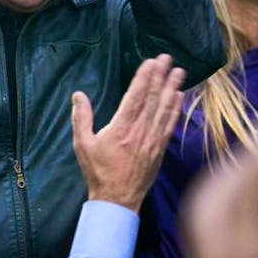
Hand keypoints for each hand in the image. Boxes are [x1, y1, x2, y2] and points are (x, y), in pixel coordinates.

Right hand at [71, 54, 184, 211]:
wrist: (117, 199)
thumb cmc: (98, 171)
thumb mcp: (82, 144)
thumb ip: (81, 118)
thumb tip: (78, 94)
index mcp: (121, 128)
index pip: (135, 96)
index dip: (144, 78)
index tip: (151, 62)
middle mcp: (140, 131)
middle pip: (153, 99)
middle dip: (161, 76)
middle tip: (168, 58)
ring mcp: (153, 140)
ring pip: (164, 109)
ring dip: (172, 89)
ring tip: (179, 72)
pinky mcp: (159, 148)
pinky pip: (169, 124)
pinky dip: (175, 109)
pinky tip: (179, 97)